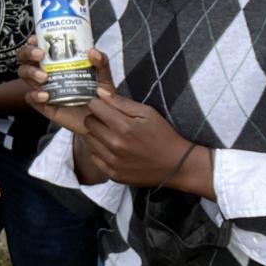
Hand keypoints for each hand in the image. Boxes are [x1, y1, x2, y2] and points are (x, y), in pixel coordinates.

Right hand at [17, 40, 115, 121]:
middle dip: (28, 53)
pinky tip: (46, 96)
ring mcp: (43, 88)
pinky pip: (30, 98)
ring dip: (30, 72)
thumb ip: (102, 64)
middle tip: (40, 55)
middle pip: (26, 58)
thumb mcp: (104, 78)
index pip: (39, 46)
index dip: (33, 41)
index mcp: (58, 62)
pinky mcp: (43, 105)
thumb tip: (93, 51)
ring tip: (44, 77)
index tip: (36, 38)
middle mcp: (47, 72)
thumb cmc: (100, 97)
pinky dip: (34, 95)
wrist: (100, 121)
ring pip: (24, 74)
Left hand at [68, 91, 194, 188]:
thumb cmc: (163, 135)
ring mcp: (113, 161)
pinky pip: (94, 157)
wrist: (176, 165)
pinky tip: (113, 149)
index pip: (94, 107)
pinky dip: (100, 151)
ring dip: (97, 134)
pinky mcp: (113, 174)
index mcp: (124, 126)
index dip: (98, 103)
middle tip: (110, 120)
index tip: (105, 106)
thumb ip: (121, 102)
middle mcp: (115, 145)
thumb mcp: (147, 112)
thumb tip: (99, 91)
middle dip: (96, 118)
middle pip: (89, 123)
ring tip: (112, 134)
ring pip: (88, 140)